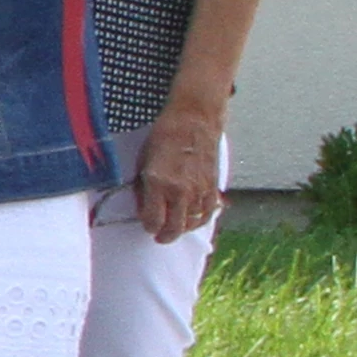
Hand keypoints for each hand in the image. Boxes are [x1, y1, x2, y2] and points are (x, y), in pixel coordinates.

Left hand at [136, 106, 227, 245]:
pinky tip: (191, 219)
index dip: (148, 226)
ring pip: (192, 224)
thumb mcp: (143, 161)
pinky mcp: (213, 187)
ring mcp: (199, 190)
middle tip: (159, 235)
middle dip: (164, 235)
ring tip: (174, 225)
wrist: (194, 120)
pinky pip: (207, 213)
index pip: (153, 221)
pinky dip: (199, 220)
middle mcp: (180, 190)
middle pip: (174, 229)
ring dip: (182, 228)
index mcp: (158, 183)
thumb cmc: (163, 137)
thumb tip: (143, 210)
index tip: (146, 224)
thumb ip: (143, 189)